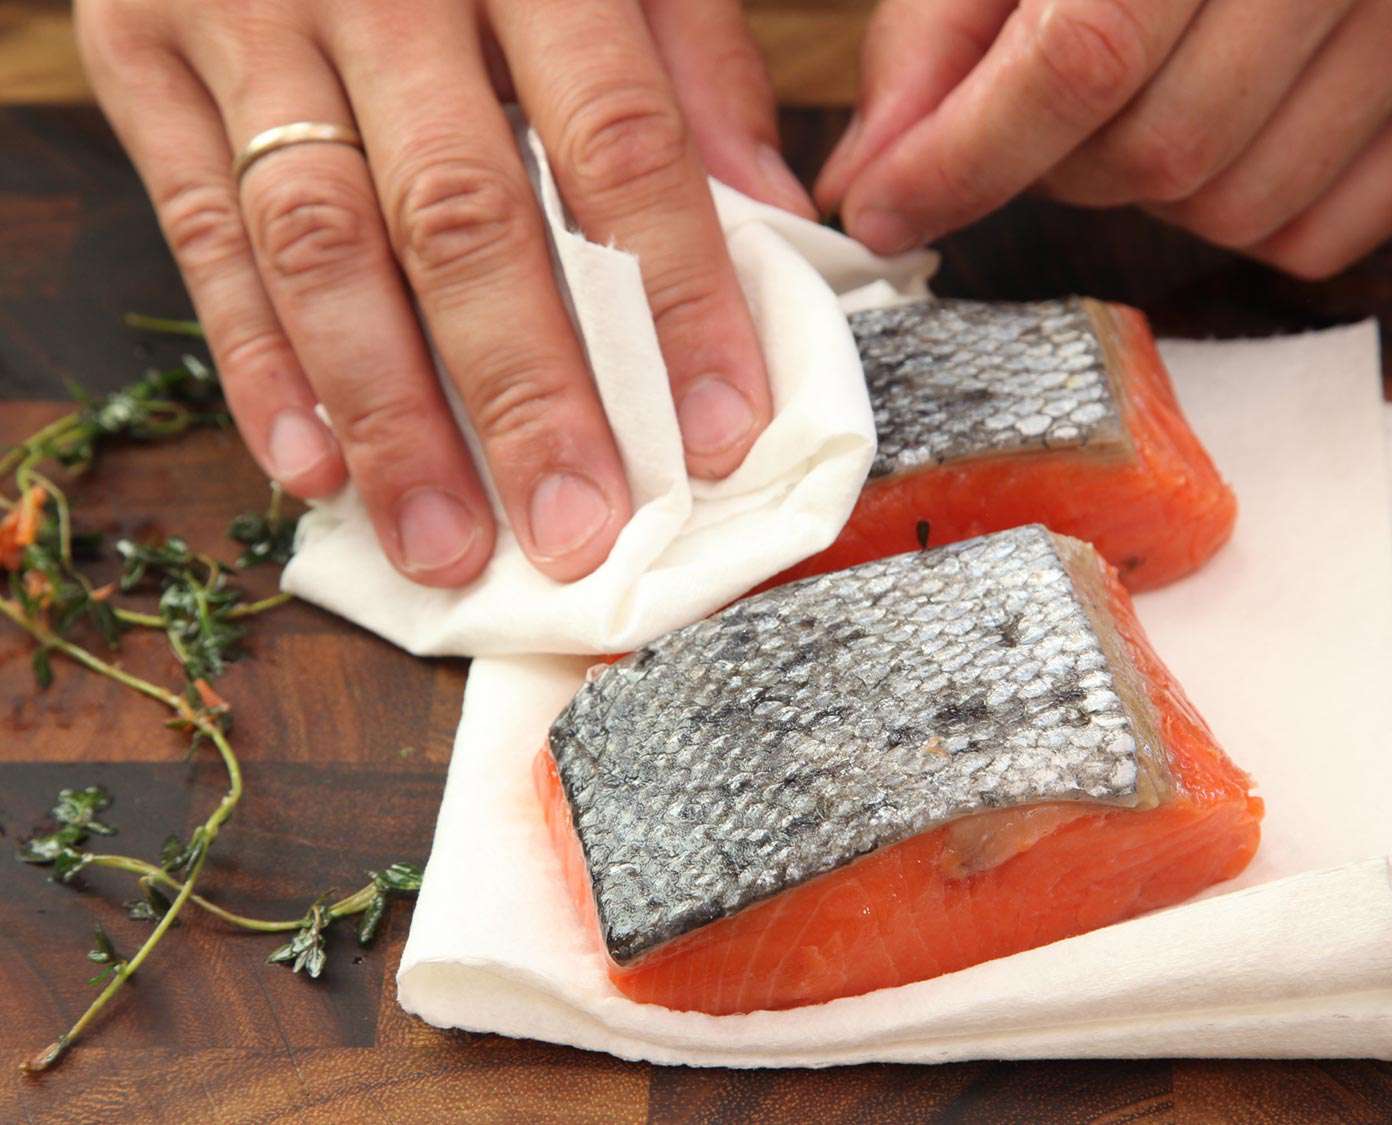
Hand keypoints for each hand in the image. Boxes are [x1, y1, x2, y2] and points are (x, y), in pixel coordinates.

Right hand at [78, 0, 813, 586]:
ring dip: (389, 419)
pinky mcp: (142, 55)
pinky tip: (312, 473)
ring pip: (322, 249)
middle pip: (461, 218)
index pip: (619, 143)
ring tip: (446, 543)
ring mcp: (245, 18)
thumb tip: (773, 216)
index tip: (715, 432)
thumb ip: (691, 62)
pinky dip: (255, 363)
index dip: (674, 298)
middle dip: (525, 393)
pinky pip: (197, 232)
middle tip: (575, 530)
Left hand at [816, 0, 1391, 278]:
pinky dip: (1238, 212)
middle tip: (1032, 116)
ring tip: (1135, 101)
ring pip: (1234, 206)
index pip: (1085, 56)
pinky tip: (1219, 129)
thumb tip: (867, 180)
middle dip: (1056, 166)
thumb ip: (937, 33)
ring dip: (1145, 190)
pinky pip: (1317, 234)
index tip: (879, 211)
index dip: (965, 157)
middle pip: (1158, 153)